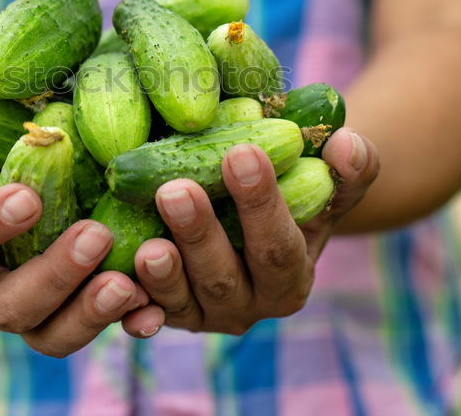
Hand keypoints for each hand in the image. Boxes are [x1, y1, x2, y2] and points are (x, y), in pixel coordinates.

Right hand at [0, 55, 164, 355]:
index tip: (25, 196)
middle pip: (12, 305)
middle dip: (55, 276)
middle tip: (96, 235)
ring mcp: (32, 312)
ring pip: (55, 333)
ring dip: (93, 313)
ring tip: (131, 282)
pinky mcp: (74, 315)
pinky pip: (100, 330)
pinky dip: (130, 322)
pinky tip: (157, 306)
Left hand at [128, 130, 378, 334]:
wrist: (253, 216)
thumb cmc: (293, 188)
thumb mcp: (326, 180)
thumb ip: (348, 166)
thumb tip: (346, 145)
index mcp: (291, 276)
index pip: (279, 246)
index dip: (262, 204)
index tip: (242, 154)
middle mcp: (248, 305)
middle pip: (224, 276)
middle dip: (200, 235)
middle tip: (176, 190)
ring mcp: (202, 314)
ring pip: (181, 300)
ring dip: (163, 274)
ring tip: (146, 244)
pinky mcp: (162, 314)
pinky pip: (143, 315)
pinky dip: (130, 305)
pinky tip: (112, 283)